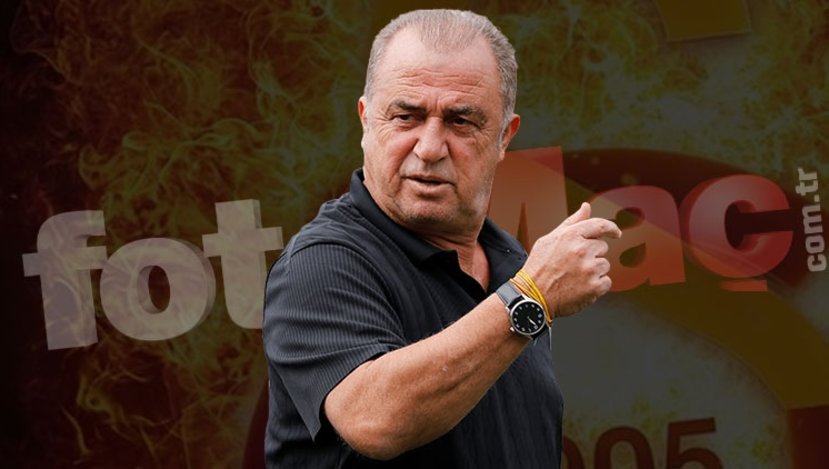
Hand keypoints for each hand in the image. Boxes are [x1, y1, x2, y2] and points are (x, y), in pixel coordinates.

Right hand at [522, 202, 620, 316]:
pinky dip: (596, 286)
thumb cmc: (539, 267)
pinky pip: (606, 282)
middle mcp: (582, 250)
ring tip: (574, 277)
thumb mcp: (550, 239)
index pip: (600, 225)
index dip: (611, 228)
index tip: (615, 233)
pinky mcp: (594, 287)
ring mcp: (589, 269)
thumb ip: (571, 223)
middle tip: (573, 264)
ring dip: (593, 271)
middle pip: (602, 248)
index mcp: (571, 236)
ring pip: (604, 265)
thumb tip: (586, 207)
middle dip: (592, 255)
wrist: (532, 296)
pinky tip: (579, 287)